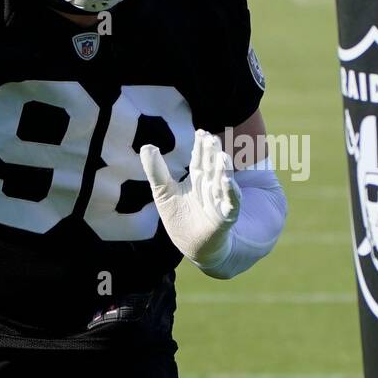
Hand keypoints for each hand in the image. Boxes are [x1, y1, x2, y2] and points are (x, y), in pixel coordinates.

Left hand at [140, 129, 240, 268]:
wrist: (191, 245)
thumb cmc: (179, 218)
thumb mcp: (163, 191)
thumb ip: (156, 170)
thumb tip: (147, 145)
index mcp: (197, 178)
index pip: (199, 158)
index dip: (200, 146)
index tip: (201, 131)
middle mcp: (211, 186)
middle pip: (211, 166)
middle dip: (212, 153)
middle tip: (211, 138)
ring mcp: (220, 200)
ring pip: (222, 181)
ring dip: (223, 169)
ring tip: (222, 156)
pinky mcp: (225, 216)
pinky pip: (230, 202)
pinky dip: (230, 192)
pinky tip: (227, 181)